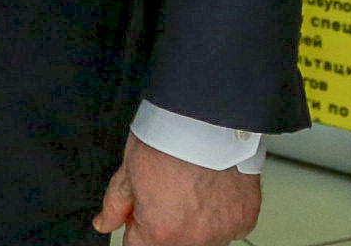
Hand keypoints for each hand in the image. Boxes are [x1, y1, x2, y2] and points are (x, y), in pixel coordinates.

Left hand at [91, 134, 259, 245]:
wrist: (209, 117)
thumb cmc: (170, 137)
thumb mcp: (129, 169)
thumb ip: (116, 203)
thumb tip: (105, 222)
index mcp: (161, 233)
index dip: (137, 223)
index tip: (142, 206)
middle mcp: (195, 239)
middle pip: (173, 242)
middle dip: (166, 222)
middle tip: (169, 188)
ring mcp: (224, 230)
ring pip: (203, 235)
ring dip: (196, 218)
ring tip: (194, 183)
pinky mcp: (246, 217)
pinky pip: (229, 223)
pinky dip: (221, 209)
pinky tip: (214, 184)